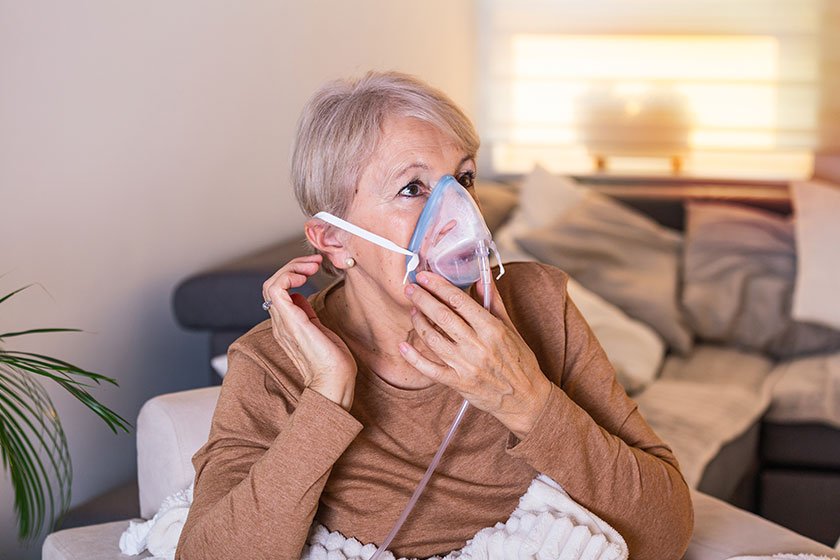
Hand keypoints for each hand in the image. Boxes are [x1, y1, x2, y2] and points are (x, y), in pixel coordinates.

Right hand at [262, 254, 356, 409]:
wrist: (335, 380)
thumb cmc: (333, 361)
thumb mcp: (319, 329)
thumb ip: (306, 313)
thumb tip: (301, 296)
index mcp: (287, 324)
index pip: (277, 291)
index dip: (292, 274)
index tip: (313, 268)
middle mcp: (281, 322)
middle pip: (272, 284)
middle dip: (293, 266)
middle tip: (314, 262)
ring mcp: (283, 322)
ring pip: (271, 284)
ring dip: (291, 268)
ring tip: (311, 266)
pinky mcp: (290, 322)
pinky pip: (276, 290)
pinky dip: (288, 276)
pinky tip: (305, 277)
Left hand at [399, 271, 551, 438]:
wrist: (526, 398)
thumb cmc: (519, 360)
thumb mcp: (510, 327)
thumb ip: (493, 301)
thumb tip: (482, 276)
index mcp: (492, 329)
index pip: (459, 301)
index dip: (438, 286)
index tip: (425, 276)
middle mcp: (478, 346)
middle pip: (443, 317)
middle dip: (423, 299)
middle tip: (410, 288)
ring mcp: (467, 366)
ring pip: (434, 339)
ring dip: (419, 323)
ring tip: (413, 311)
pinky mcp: (459, 383)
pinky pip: (430, 370)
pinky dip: (414, 358)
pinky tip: (403, 346)